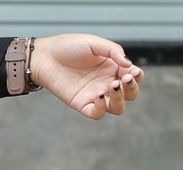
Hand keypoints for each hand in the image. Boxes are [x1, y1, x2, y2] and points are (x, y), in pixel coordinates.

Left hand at [28, 34, 143, 119]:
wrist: (46, 57)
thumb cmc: (69, 47)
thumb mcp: (95, 43)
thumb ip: (113, 51)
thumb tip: (129, 65)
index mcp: (113, 67)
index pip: (133, 76)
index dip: (137, 76)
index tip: (131, 72)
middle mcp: (106, 82)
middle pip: (129, 95)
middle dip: (131, 89)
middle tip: (123, 80)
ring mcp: (95, 95)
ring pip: (117, 107)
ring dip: (119, 99)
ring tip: (111, 86)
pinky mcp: (81, 104)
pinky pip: (97, 114)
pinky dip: (101, 108)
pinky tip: (98, 95)